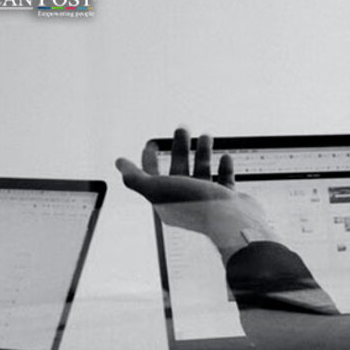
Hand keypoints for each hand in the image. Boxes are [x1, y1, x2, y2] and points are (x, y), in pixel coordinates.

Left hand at [116, 128, 277, 261]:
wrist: (230, 220)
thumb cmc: (194, 204)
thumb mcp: (156, 189)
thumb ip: (135, 177)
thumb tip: (119, 163)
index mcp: (166, 201)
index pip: (152, 177)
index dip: (149, 159)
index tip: (152, 142)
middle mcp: (186, 201)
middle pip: (178, 170)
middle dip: (179, 148)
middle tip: (183, 128)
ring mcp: (208, 201)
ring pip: (202, 172)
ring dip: (203, 153)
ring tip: (206, 135)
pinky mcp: (228, 201)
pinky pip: (225, 182)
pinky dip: (224, 168)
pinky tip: (225, 157)